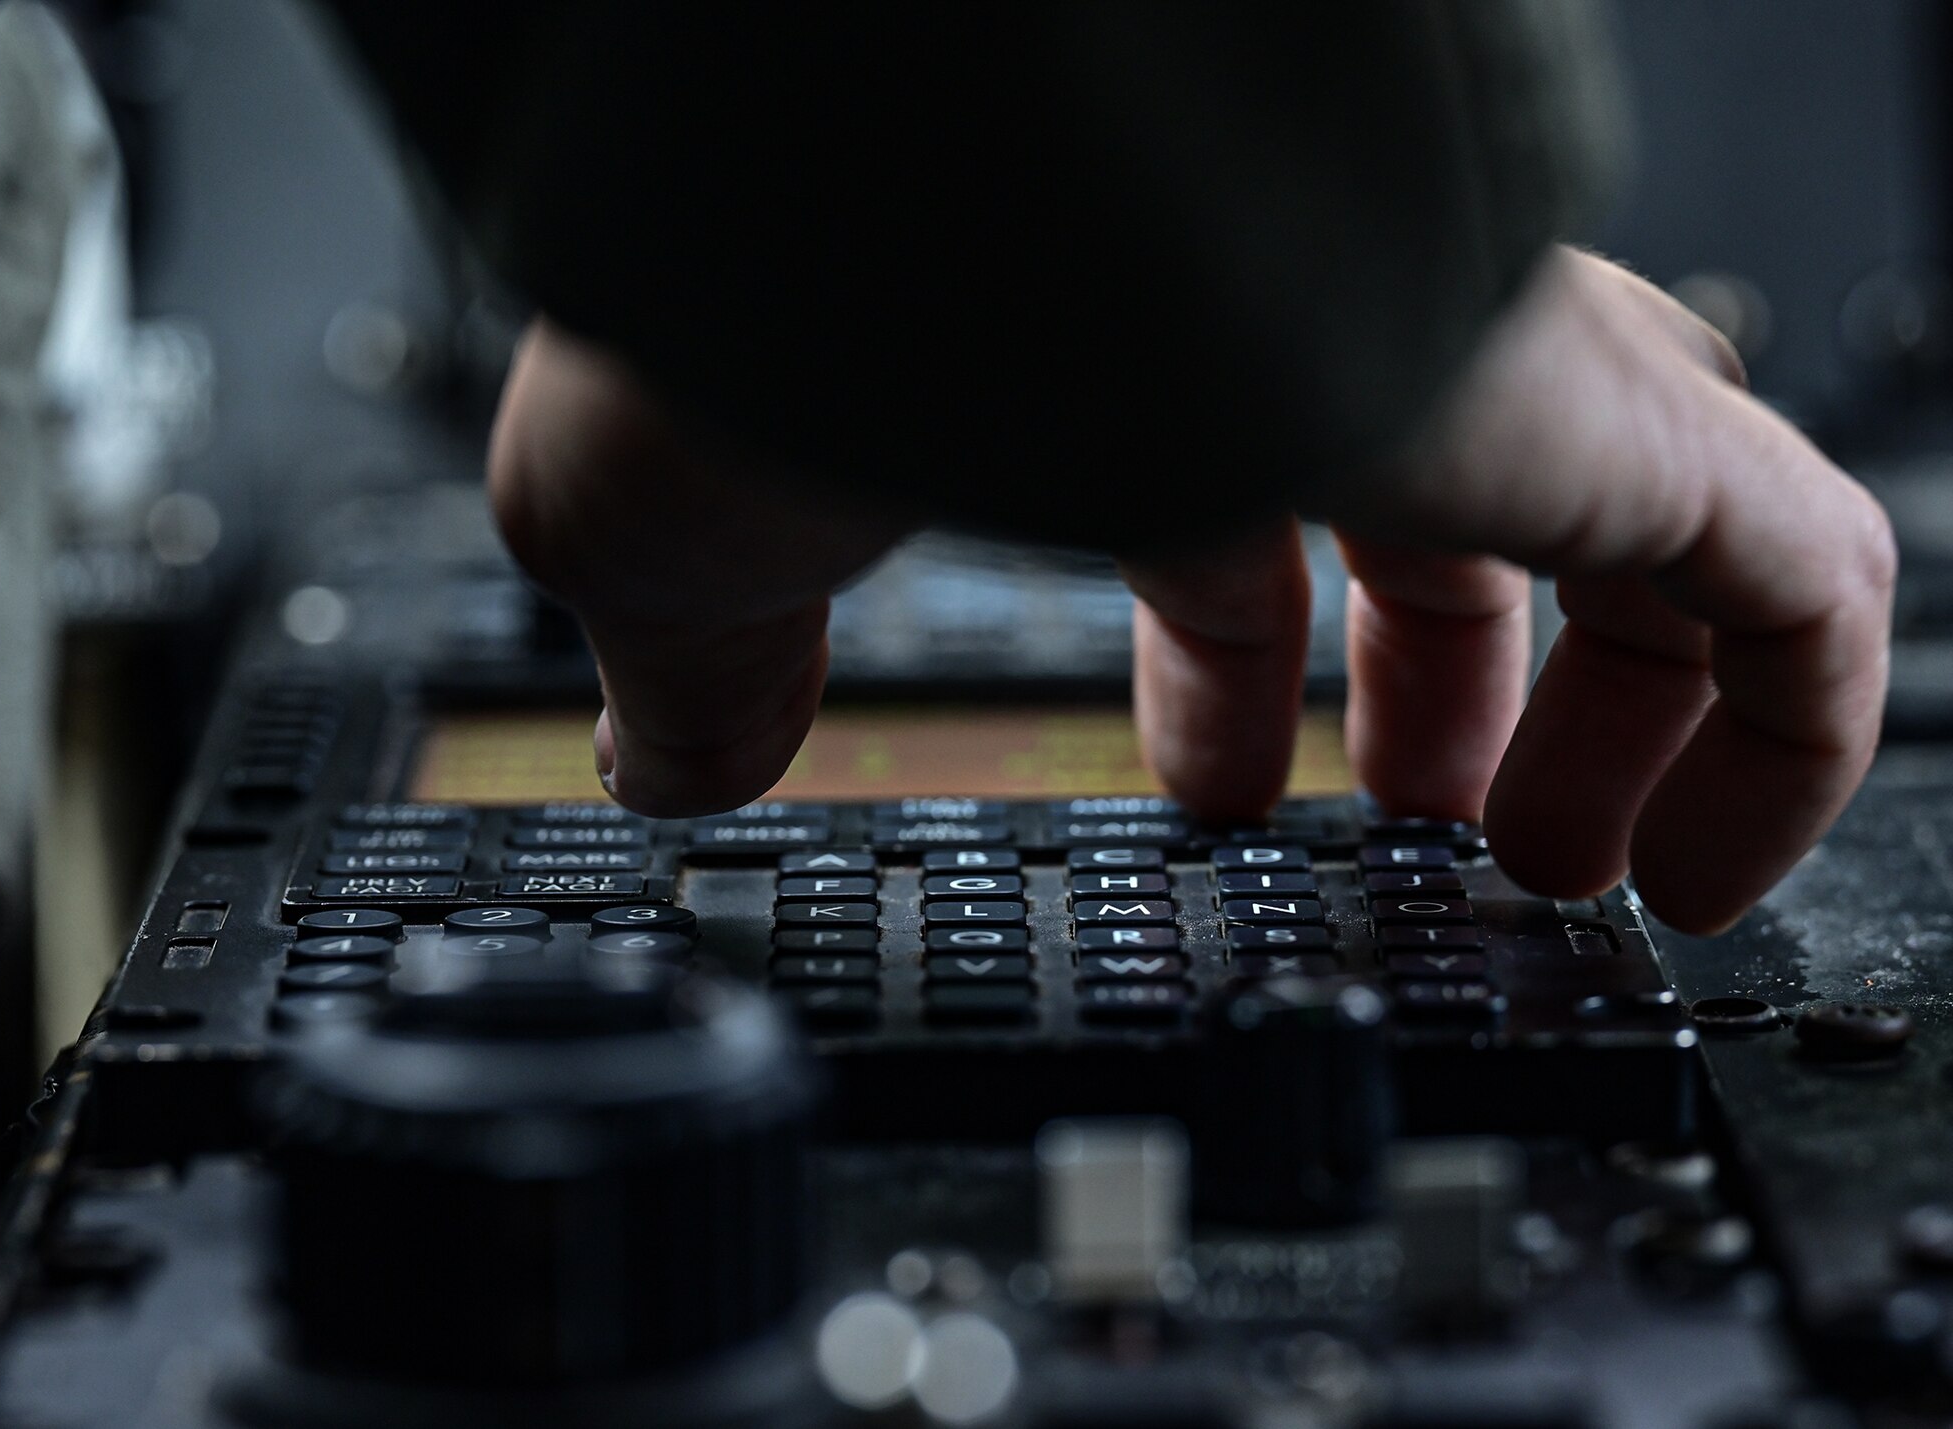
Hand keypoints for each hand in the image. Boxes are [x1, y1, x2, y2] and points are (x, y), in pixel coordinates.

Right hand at [488, 248, 1894, 933]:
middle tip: (1397, 830)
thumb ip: (707, 666)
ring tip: (1554, 873)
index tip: (1214, 799)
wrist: (895, 175)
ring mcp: (1477, 373)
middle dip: (1425, 703)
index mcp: (1121, 373)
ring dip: (1604, 733)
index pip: (1224, 519)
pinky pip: (1787, 593)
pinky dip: (1774, 750)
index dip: (1227, 676)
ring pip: (1639, 551)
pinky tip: (1691, 872)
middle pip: (1444, 530)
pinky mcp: (1614, 421)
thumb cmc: (782, 311)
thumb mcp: (685, 550)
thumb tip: (659, 757)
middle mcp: (1312, 350)